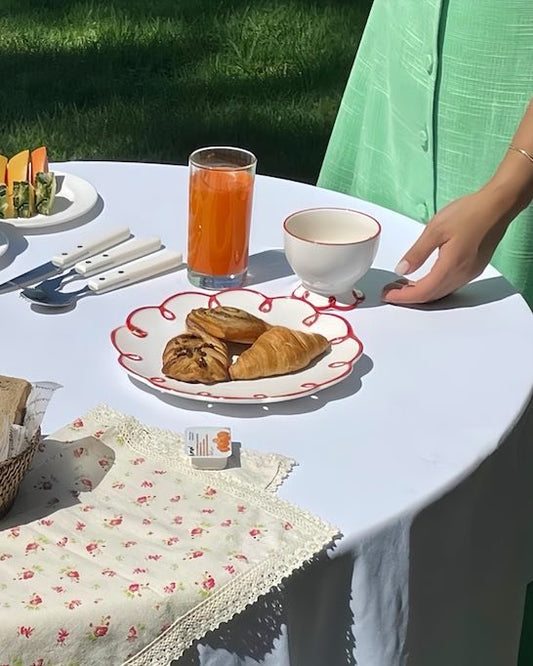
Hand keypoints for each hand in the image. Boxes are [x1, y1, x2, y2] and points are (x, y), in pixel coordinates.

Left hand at [382, 184, 515, 304]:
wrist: (498, 206)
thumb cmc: (469, 213)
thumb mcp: (435, 229)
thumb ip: (417, 253)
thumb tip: (401, 270)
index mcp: (451, 266)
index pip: (423, 291)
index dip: (403, 296)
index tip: (388, 294)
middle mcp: (462, 275)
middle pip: (432, 296)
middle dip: (409, 297)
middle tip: (391, 291)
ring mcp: (470, 273)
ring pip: (441, 292)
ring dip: (422, 292)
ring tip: (403, 285)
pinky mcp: (474, 268)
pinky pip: (450, 285)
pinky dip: (434, 286)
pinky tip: (425, 279)